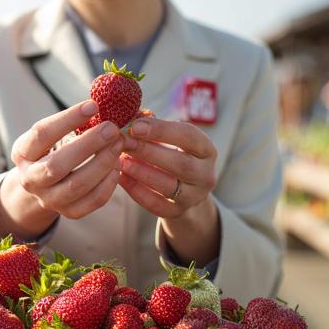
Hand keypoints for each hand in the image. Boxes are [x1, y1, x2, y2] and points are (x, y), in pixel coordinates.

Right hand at [0, 100, 122, 235]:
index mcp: (23, 153)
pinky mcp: (70, 212)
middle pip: (58, 165)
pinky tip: (117, 165)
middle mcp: (31, 179)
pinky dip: (109, 182)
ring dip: (103, 162)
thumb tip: (106, 105)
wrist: (44, 185)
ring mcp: (49, 199)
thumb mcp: (54, 133)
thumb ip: (76, 121)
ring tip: (119, 144)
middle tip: (112, 129)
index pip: (42, 134)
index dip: (68, 119)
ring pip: (78, 185)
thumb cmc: (53, 149)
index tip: (93, 105)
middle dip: (89, 145)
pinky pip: (94, 200)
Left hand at [118, 116, 220, 263]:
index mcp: (207, 150)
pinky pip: (157, 205)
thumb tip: (129, 116)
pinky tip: (121, 178)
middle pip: (181, 164)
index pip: (189, 137)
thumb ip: (153, 127)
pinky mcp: (178, 212)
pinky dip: (137, 192)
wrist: (183, 188)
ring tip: (121, 160)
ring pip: (169, 186)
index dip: (162, 130)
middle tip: (124, 142)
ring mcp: (195, 196)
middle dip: (149, 151)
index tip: (135, 125)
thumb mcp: (170, 138)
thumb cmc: (172, 152)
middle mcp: (206, 175)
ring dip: (142, 172)